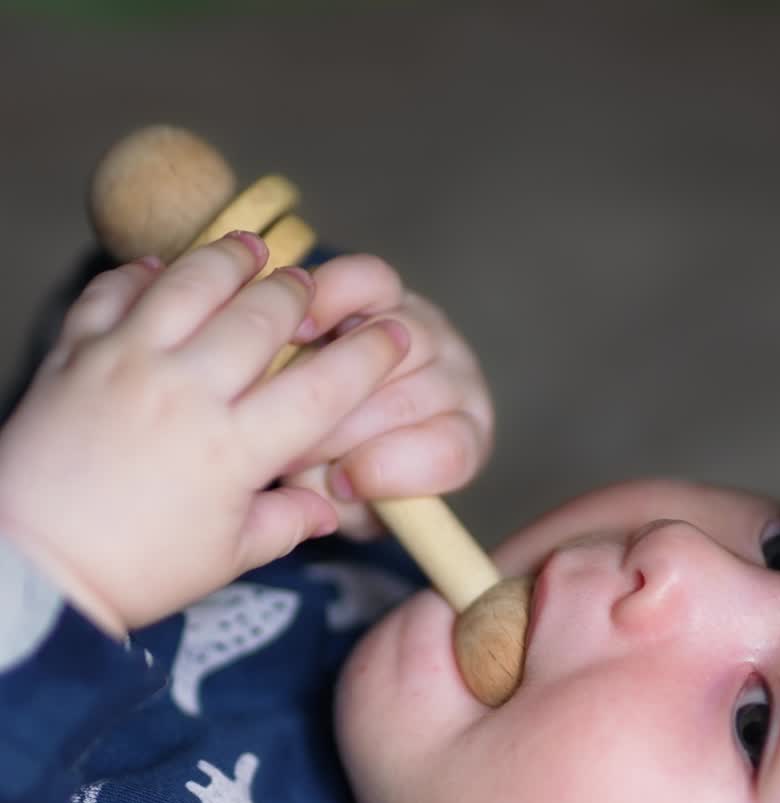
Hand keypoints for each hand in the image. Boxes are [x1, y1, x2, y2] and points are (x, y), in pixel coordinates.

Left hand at [0, 233, 407, 634]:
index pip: (323, 388)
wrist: (30, 566)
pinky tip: (163, 269)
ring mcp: (127, 363)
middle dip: (300, 294)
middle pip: (263, 316)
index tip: (393, 336)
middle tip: (312, 289)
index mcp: (236, 450)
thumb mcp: (229, 558)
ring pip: (192, 283)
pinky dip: (142, 272)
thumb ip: (286, 521)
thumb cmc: (135, 571)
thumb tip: (328, 505)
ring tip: (251, 249)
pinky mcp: (75, 352)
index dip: (367, 358)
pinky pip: (114, 290)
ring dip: (230, 259)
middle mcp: (186, 392)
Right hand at [277, 255, 494, 539]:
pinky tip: (292, 329)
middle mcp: (458, 384)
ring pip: (387, 343)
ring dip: (323, 376)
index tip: (341, 483)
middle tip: (287, 449)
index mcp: (463, 444)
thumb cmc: (351, 472)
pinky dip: (329, 298)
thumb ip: (347, 505)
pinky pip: (367, 279)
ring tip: (277, 399)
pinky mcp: (389, 290)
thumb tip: (327, 481)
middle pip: (407, 401)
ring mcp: (428, 330)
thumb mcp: (354, 507)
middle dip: (338, 431)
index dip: (390, 470)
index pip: (448, 454)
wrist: (341, 415)